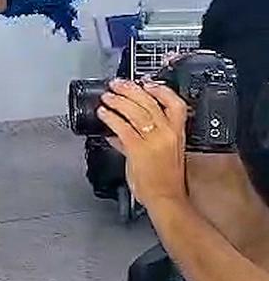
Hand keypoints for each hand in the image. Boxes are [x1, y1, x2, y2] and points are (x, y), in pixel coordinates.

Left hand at [96, 79, 187, 205]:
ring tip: (107, 98)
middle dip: (131, 90)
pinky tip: (103, 114)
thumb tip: (118, 131)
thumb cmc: (165, 179)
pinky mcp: (138, 149)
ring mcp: (153, 141)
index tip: (146, 83)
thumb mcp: (160, 153)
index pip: (176, 104)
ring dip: (118, 101)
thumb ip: (138, 139)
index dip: (161, 90)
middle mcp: (167, 134)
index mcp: (177, 133)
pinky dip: (111, 117)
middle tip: (117, 84)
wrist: (166, 197)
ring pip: (135, 111)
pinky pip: (122, 127)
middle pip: (150, 102)